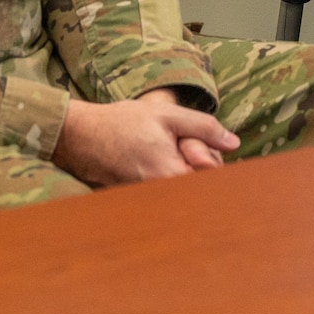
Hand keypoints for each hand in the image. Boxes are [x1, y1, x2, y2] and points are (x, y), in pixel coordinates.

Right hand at [51, 88, 238, 186]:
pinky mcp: (139, 198)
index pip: (212, 179)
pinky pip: (166, 188)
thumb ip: (204, 127)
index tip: (195, 145)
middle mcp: (162, 194)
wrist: (80, 136)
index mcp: (172, 175)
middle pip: (199, 184)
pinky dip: (167, 173)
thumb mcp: (168, 115)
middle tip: (176, 142)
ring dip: (182, 168)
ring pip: (183, 186)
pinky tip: (151, 156)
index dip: (211, 159)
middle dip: (198, 162)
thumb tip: (233, 142)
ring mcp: (149, 199)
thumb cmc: (121, 123)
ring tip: (159, 148)